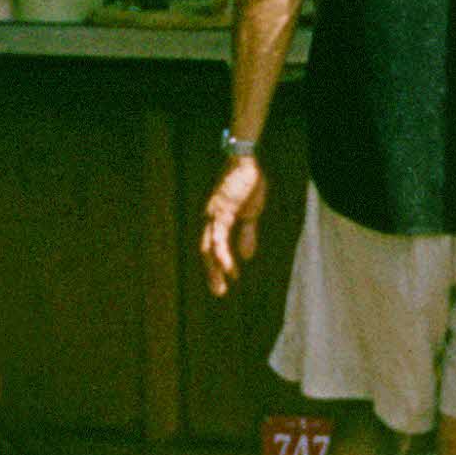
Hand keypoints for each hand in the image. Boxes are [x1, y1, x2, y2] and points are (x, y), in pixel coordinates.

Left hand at [198, 152, 268, 297]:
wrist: (246, 162)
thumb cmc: (247, 184)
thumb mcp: (250, 214)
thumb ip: (247, 235)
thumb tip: (246, 257)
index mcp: (215, 220)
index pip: (211, 248)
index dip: (217, 265)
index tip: (225, 282)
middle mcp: (209, 220)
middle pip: (205, 251)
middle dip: (211, 273)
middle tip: (219, 292)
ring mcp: (213, 216)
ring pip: (208, 248)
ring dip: (214, 269)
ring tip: (222, 287)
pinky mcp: (222, 212)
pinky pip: (219, 238)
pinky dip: (223, 255)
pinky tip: (229, 268)